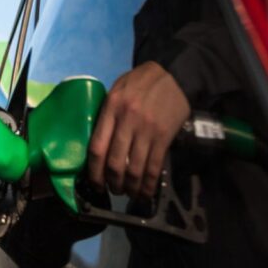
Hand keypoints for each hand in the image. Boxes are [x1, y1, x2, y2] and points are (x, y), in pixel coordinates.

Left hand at [87, 62, 190, 198]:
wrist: (174, 74)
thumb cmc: (140, 82)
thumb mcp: (116, 90)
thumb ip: (106, 114)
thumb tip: (98, 143)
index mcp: (111, 108)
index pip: (97, 146)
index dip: (94, 170)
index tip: (94, 182)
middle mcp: (127, 121)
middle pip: (115, 162)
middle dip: (112, 182)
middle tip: (112, 190)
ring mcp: (147, 130)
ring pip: (135, 168)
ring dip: (130, 187)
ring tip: (128, 193)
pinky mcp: (165, 136)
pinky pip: (155, 166)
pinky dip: (149, 184)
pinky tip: (146, 192)